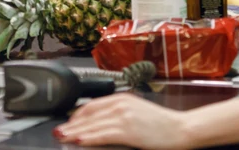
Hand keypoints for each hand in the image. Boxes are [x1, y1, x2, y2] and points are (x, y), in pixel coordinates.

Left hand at [55, 94, 192, 148]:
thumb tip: (99, 122)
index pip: (91, 106)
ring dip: (75, 132)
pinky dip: (89, 138)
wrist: (181, 129)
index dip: (76, 115)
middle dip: (71, 124)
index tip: (67, 122)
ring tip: (62, 137)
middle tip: (58, 131)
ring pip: (92, 125)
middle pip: (88, 115)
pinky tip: (79, 141)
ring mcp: (124, 117)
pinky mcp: (128, 130)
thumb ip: (118, 113)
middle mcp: (120, 104)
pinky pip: (103, 134)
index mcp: (121, 98)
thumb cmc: (161, 124)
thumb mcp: (136, 111)